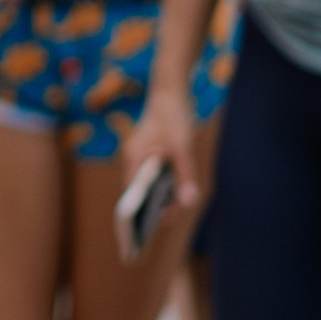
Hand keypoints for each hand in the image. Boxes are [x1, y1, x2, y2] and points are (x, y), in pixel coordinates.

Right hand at [121, 87, 201, 209]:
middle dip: (151, 206)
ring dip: (160, 195)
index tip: (151, 227)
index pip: (132, 192)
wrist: (171, 91)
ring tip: (174, 209)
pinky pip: (155, 174)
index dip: (140, 211)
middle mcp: (133, 158)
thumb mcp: (182, 149)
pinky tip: (176, 190)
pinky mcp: (151, 153)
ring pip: (148, 182)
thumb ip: (184, 176)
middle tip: (168, 219)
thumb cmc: (173, 117)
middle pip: (138, 190)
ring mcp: (141, 155)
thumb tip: (188, 203)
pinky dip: (164, 184)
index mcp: (133, 158)